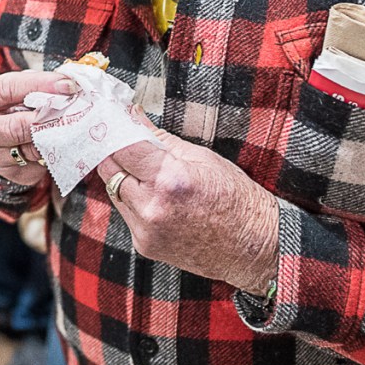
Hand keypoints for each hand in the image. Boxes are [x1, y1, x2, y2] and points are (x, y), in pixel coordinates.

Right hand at [0, 71, 77, 185]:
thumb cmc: (5, 104)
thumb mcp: (11, 88)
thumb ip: (34, 85)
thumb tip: (67, 86)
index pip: (8, 89)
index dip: (40, 85)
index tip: (68, 85)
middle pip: (16, 128)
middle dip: (48, 118)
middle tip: (73, 110)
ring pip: (32, 149)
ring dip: (55, 137)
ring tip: (71, 124)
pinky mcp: (10, 175)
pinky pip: (39, 165)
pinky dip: (52, 153)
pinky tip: (56, 142)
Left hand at [97, 113, 277, 294]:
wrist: (254, 247)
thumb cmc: (235, 198)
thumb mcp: (202, 157)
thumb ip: (160, 138)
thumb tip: (133, 117)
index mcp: (168, 180)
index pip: (122, 147)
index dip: (116, 130)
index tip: (116, 119)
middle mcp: (151, 208)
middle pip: (110, 169)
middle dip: (116, 152)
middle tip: (128, 141)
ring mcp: (145, 231)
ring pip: (113, 190)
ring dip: (124, 176)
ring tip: (147, 171)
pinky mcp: (144, 245)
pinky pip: (125, 212)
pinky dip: (132, 199)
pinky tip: (155, 196)